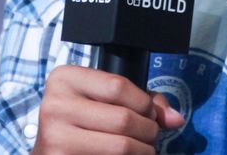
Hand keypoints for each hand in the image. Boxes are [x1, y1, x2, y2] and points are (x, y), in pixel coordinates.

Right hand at [30, 65, 184, 153]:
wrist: (50, 152)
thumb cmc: (82, 122)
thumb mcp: (105, 100)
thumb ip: (142, 100)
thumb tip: (176, 118)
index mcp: (64, 79)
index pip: (118, 86)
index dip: (143, 102)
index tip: (148, 112)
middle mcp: (54, 105)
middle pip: (124, 118)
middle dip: (148, 129)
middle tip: (149, 134)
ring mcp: (54, 136)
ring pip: (122, 145)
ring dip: (143, 149)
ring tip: (142, 148)